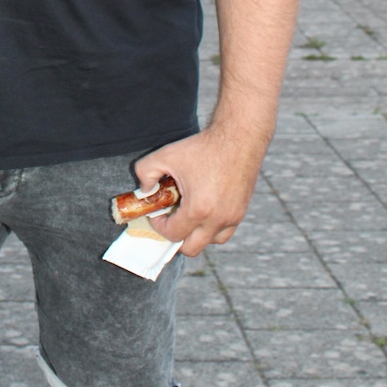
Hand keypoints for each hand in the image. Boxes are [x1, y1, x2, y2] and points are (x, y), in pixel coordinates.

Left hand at [132, 123, 264, 257]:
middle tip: (170, 219)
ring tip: (188, 214)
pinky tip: (204, 209)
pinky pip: (225, 232)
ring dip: (196, 234)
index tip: (157, 214)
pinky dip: (212, 228)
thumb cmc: (202, 148)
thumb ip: (145, 172)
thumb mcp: (165, 155)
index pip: (173, 234)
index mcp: (198, 210)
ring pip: (211, 241)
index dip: (159, 226)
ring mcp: (232, 218)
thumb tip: (144, 191)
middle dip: (176, 237)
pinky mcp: (241, 212)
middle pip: (191, 248)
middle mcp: (217, 219)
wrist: (238, 139)